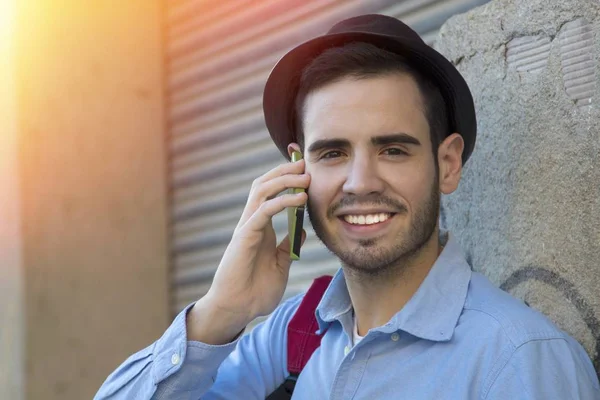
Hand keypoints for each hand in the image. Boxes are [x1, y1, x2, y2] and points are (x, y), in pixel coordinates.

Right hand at [187, 159, 308, 343]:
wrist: (237, 309)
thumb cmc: (255, 291)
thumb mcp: (280, 265)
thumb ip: (289, 246)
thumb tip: (302, 230)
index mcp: (261, 228)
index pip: (271, 194)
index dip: (285, 179)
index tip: (306, 171)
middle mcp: (252, 223)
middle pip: (263, 185)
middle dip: (283, 171)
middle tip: (304, 163)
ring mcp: (246, 228)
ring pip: (261, 192)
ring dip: (283, 180)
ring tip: (305, 176)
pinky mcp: (244, 237)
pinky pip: (262, 212)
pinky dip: (281, 201)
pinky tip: (299, 199)